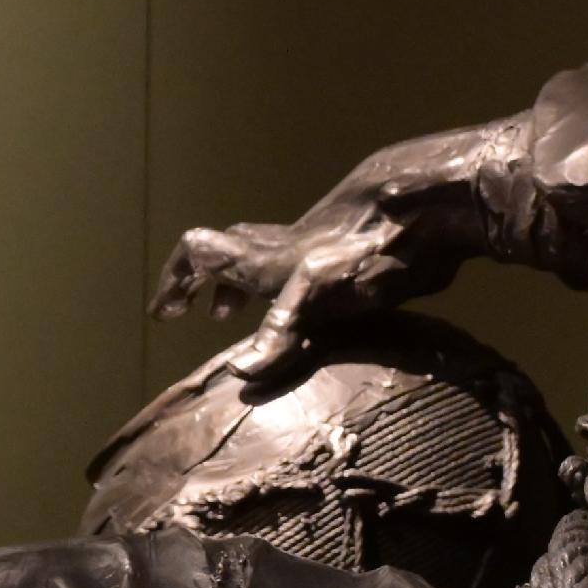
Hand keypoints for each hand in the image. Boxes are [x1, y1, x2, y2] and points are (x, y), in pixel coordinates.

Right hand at [152, 196, 398, 378]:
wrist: (424, 212)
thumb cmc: (362, 253)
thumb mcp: (314, 298)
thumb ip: (276, 334)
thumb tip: (238, 374)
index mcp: (261, 258)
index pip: (198, 253)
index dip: (175, 280)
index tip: (164, 313)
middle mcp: (280, 249)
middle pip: (225, 251)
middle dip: (204, 283)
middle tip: (199, 314)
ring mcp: (315, 249)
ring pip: (261, 255)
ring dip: (240, 282)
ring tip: (236, 313)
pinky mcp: (347, 254)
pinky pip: (296, 266)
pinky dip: (281, 286)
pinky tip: (304, 313)